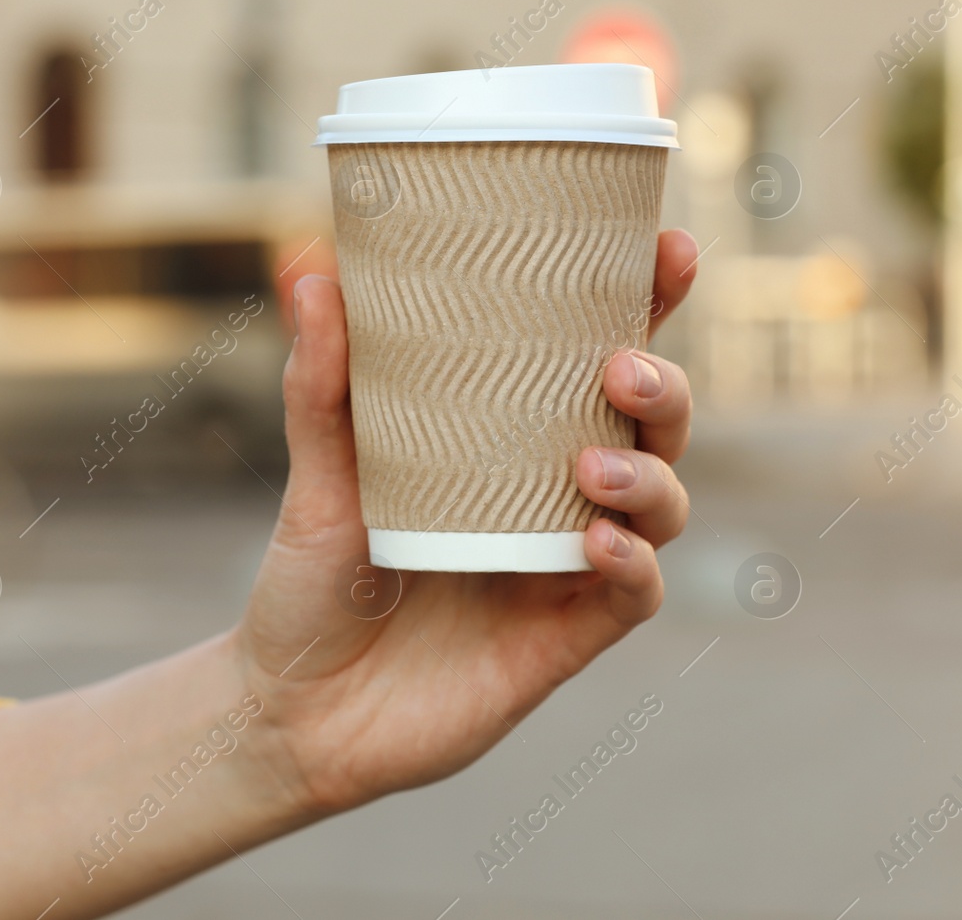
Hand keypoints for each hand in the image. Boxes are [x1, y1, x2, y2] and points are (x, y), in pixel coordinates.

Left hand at [237, 228, 699, 817]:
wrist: (293, 710)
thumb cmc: (316, 583)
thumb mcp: (320, 474)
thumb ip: (322, 381)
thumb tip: (307, 267)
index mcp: (516, 442)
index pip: (600, 361)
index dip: (649, 305)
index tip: (667, 250)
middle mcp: (558, 495)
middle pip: (657, 425)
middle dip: (665, 385)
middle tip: (620, 367)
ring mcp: (570, 565)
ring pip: (665, 504)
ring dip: (650, 475)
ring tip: (591, 465)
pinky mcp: (568, 637)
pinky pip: (636, 593)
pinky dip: (632, 563)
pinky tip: (595, 543)